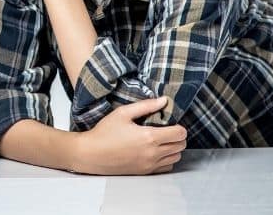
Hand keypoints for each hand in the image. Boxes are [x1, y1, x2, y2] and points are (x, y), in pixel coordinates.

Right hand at [73, 97, 187, 174]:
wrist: (91, 154)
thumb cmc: (104, 132)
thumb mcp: (122, 113)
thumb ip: (146, 106)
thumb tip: (164, 100)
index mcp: (149, 137)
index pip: (179, 134)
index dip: (179, 126)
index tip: (171, 123)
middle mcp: (153, 153)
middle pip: (180, 146)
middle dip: (178, 136)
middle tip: (167, 130)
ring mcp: (150, 164)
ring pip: (176, 157)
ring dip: (174, 148)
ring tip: (162, 140)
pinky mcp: (145, 172)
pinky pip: (167, 167)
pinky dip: (167, 159)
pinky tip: (157, 152)